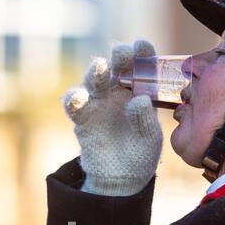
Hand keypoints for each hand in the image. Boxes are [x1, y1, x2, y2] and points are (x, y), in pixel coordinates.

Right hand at [62, 39, 163, 195]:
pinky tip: (78, 97)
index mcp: (140, 90)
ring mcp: (98, 103)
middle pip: (116, 68)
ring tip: (100, 68)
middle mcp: (118, 91)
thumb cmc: (140, 154)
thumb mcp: (150, 141)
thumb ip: (145, 122)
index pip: (142, 67)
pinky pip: (75, 105)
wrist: (120, 179)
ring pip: (94, 81)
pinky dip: (74, 99)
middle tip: (121, 53)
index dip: (141, 54)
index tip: (141, 45)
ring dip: (95, 73)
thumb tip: (139, 101)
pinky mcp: (82, 118)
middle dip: (118, 58)